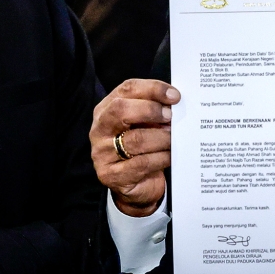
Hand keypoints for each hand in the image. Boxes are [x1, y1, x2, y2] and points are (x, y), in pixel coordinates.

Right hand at [90, 79, 179, 216]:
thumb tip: (175, 102)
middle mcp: (100, 129)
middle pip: (121, 110)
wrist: (137, 184)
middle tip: (172, 117)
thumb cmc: (144, 147)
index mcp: (107, 109)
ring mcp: (102, 153)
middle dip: (151, 110)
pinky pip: (142, 163)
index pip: (127, 89)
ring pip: (136, 139)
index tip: (175, 96)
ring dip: (162, 138)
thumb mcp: (146, 124)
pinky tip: (170, 156)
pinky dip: (161, 157)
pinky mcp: (111, 175)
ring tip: (174, 139)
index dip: (152, 89)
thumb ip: (155, 110)